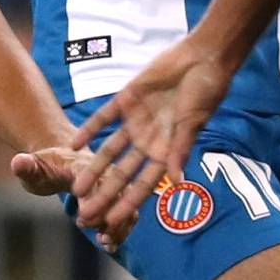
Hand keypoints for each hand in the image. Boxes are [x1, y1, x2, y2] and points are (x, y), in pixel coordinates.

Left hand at [9, 143, 141, 250]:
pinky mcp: (117, 198)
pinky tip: (110, 246)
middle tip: (98, 236)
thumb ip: (25, 166)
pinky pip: (127, 214)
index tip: (80, 219)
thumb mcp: (32, 167)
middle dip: (109, 217)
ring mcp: (114, 185)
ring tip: (106, 243)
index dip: (92, 201)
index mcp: (84, 164)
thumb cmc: (45, 167)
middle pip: (116, 195)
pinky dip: (122, 230)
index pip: (94, 181)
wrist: (61, 162)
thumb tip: (18, 163)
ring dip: (120, 226)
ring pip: (127, 206)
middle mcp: (105, 172)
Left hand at [68, 38, 233, 238]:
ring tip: (75, 188)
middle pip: (122, 174)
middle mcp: (149, 140)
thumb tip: (177, 182)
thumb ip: (180, 150)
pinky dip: (90, 130)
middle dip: (104, 195)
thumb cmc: (206, 93)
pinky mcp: (127, 99)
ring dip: (93, 169)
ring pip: (109, 151)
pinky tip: (73, 144)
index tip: (111, 222)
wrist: (202, 57)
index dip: (128, 203)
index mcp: (167, 150)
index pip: (144, 184)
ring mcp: (136, 121)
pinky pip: (103, 118)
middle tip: (85, 215)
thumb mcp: (193, 123)